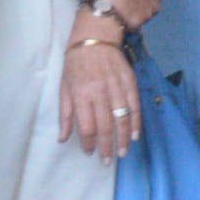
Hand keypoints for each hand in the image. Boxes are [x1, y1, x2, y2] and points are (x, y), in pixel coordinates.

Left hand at [57, 20, 142, 157]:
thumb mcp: (64, 88)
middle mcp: (100, 93)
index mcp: (81, 96)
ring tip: (122, 153)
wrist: (95, 38)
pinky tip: (135, 135)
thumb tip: (63, 138)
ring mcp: (116, 88)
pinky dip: (136, 122)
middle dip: (106, 147)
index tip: (90, 152)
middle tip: (106, 161)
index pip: (86, 126)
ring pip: (122, 118)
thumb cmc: (75, 65)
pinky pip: (135, 106)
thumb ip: (65, 115)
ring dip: (123, 139)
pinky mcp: (130, 82)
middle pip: (105, 126)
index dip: (89, 142)